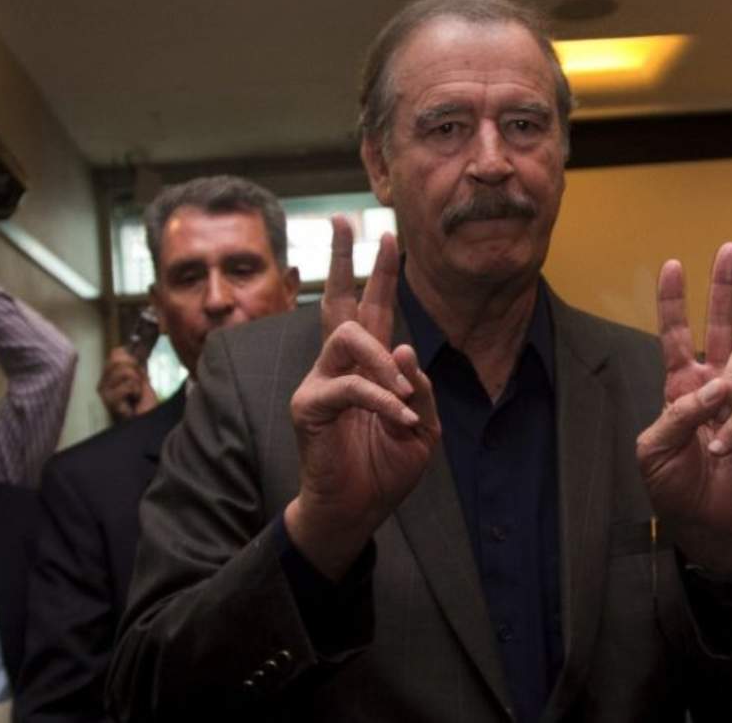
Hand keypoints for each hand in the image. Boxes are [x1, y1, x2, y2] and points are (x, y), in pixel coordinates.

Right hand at [97, 346, 157, 421]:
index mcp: (109, 375)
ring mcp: (104, 392)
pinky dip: (136, 391)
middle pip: (120, 360)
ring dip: (137, 383)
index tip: (138, 372)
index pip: (116, 353)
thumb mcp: (141, 379)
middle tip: (137, 387)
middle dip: (136, 372)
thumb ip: (134, 364)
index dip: (131, 359)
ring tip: (136, 395)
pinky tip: (134, 401)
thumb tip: (129, 347)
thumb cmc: (144, 404)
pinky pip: (127, 384)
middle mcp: (102, 382)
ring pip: (125, 371)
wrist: (148, 422)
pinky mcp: (109, 401)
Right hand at [284, 216, 440, 579]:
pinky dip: (380, 398)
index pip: (373, 308)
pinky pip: (349, 386)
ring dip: (382, 358)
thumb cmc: (385, 467)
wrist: (357, 510)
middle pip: (338, 299)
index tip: (389, 236)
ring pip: (348, 336)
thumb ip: (419, 387)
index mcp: (369, 364)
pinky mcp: (310, 406)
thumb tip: (405, 346)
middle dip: (343, 258)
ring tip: (402, 391)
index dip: (381, 272)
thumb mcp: (422, 426)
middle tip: (343, 221)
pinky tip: (398, 417)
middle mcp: (340, 364)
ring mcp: (320, 382)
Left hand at [636, 243, 731, 577]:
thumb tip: (715, 388)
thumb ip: (677, 414)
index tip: (672, 265)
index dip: (674, 301)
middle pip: (724, 324)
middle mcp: (714, 384)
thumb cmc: (675, 486)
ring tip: (715, 422)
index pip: (676, 334)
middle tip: (731, 247)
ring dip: (727, 385)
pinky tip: (725, 449)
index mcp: (681, 385)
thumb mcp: (654, 449)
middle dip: (726, 284)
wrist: (706, 525)